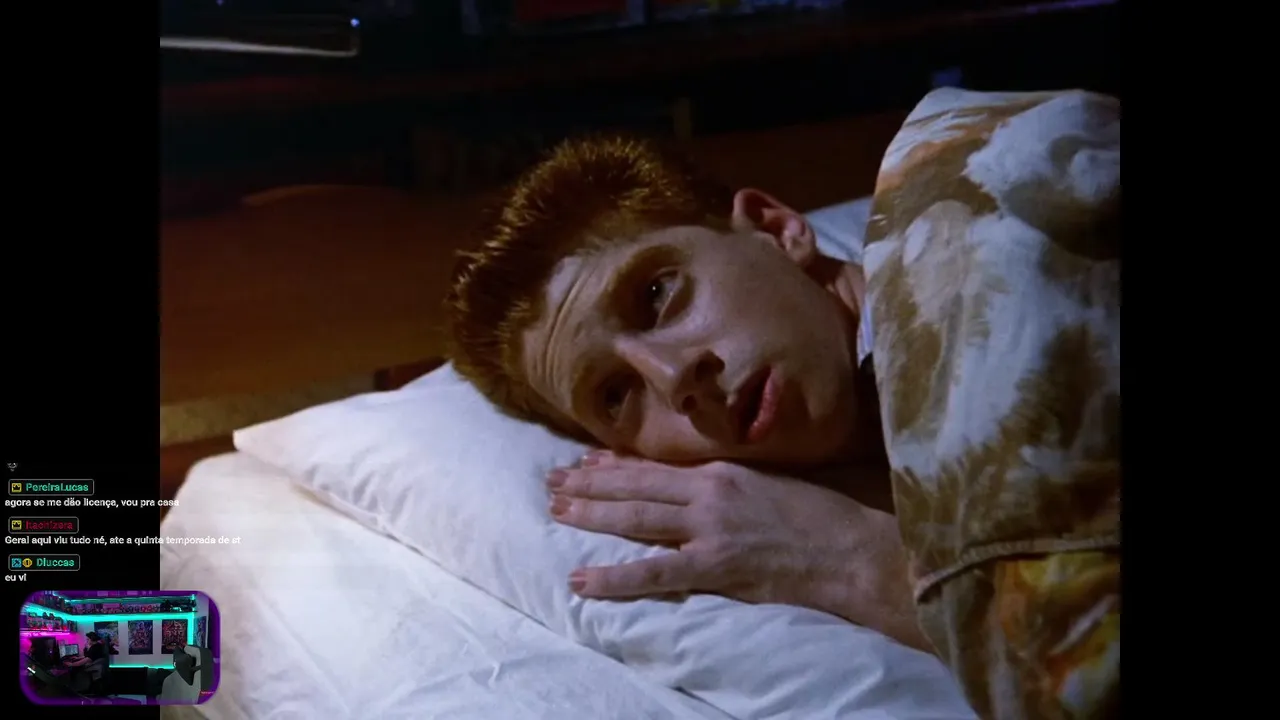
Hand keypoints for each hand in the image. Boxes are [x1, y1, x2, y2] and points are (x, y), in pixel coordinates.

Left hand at [548, 451, 928, 650]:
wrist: (852, 549)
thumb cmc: (821, 518)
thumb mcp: (772, 483)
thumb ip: (731, 484)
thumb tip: (701, 485)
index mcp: (723, 471)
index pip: (656, 466)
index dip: (616, 465)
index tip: (585, 462)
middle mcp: (709, 493)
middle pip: (636, 487)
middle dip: (590, 484)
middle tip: (552, 481)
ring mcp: (709, 529)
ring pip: (637, 519)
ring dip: (592, 515)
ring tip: (556, 511)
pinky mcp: (716, 566)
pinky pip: (655, 573)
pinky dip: (616, 576)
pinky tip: (583, 579)